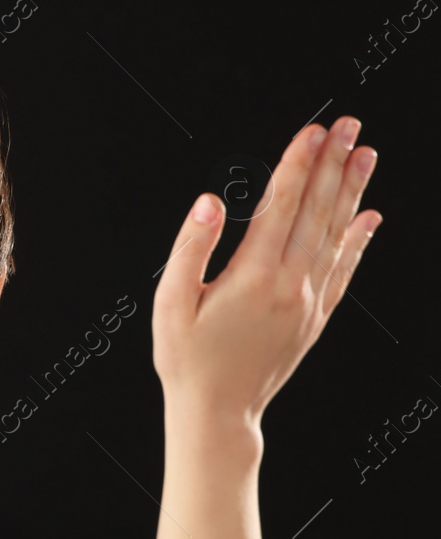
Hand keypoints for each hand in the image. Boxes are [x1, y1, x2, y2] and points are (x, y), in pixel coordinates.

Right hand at [152, 115, 382, 428]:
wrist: (218, 412)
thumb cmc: (186, 360)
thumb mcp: (170, 303)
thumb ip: (189, 249)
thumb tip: (209, 202)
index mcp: (252, 276)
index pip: (280, 205)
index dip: (297, 164)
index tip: (312, 132)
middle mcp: (289, 284)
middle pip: (316, 211)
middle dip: (332, 164)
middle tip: (349, 126)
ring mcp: (308, 302)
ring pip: (335, 234)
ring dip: (351, 191)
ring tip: (364, 155)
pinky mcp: (315, 318)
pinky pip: (344, 271)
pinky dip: (358, 241)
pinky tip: (369, 218)